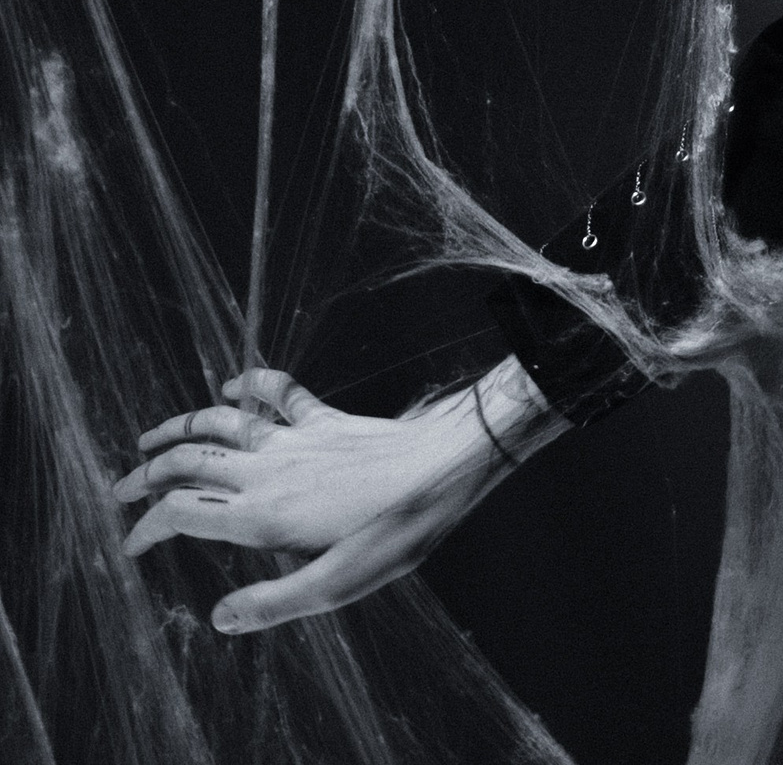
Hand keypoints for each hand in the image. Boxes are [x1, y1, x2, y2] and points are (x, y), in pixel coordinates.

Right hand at [112, 358, 564, 632]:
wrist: (441, 466)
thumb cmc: (393, 531)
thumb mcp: (335, 586)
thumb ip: (272, 603)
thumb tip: (218, 619)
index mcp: (262, 516)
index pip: (184, 513)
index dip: (147, 527)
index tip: (129, 545)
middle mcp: (268, 471)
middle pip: (190, 462)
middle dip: (148, 475)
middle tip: (120, 490)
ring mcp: (294, 439)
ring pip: (221, 421)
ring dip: (181, 426)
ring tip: (151, 437)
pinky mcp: (324, 419)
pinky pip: (280, 393)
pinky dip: (251, 384)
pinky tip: (235, 384)